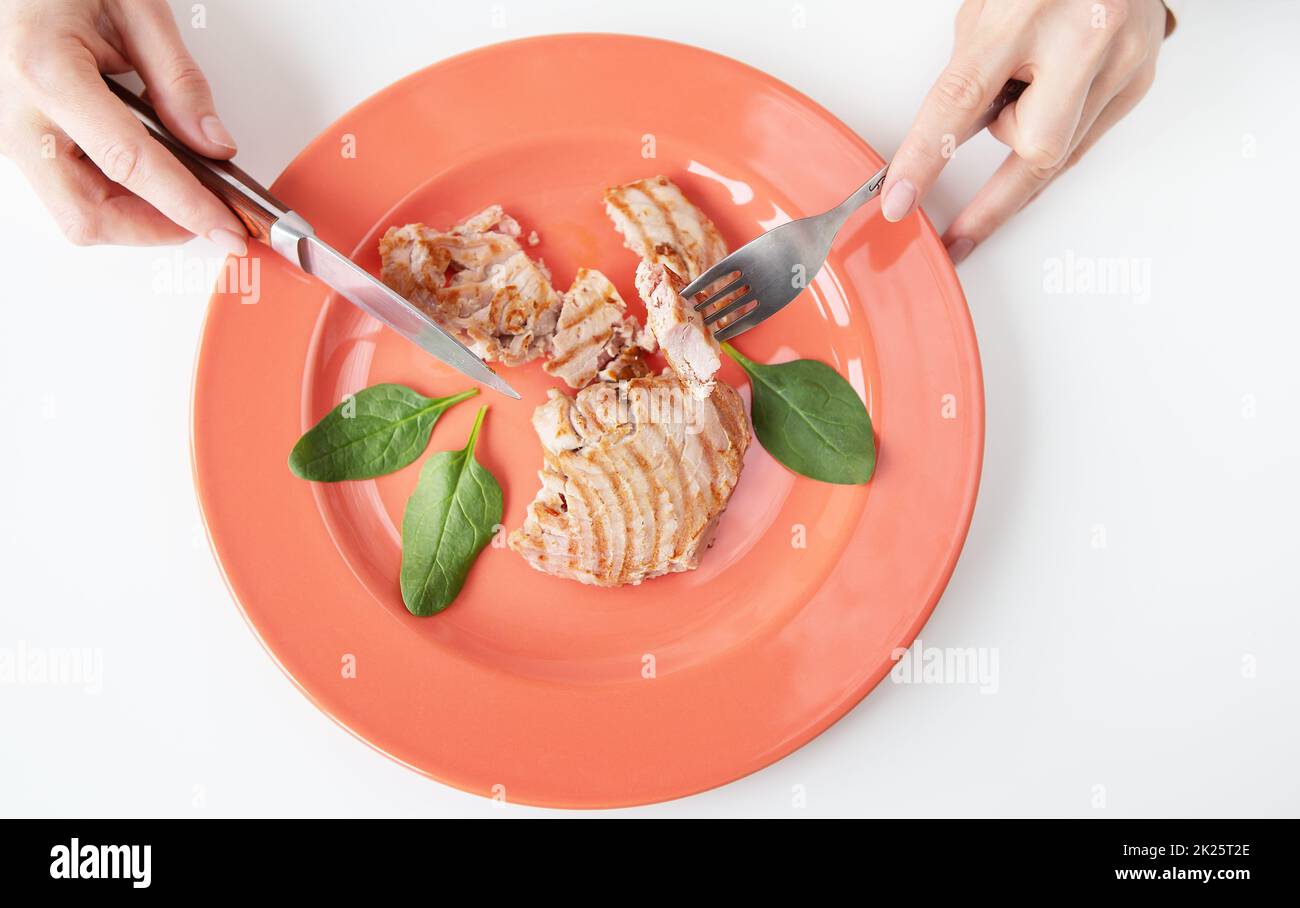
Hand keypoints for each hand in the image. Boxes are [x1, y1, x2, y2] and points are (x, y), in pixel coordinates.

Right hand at [0, 0, 246, 251]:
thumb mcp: (136, 8)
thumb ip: (178, 82)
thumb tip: (213, 146)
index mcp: (46, 72)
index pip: (130, 165)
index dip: (187, 206)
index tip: (227, 228)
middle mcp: (15, 113)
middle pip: (87, 217)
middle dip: (154, 228)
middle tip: (207, 215)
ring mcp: (7, 132)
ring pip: (73, 212)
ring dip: (134, 214)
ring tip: (179, 185)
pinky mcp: (13, 138)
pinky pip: (65, 188)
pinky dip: (112, 192)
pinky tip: (143, 167)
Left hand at [879, 0, 1169, 262]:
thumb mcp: (988, 8)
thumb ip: (969, 74)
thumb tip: (949, 140)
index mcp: (1027, 13)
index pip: (960, 101)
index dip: (925, 159)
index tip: (900, 200)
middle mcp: (1083, 36)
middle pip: (1033, 147)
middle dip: (994, 193)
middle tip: (961, 229)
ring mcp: (1121, 60)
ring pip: (1059, 152)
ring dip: (1025, 149)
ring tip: (1022, 97)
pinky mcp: (1138, 81)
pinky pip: (1083, 142)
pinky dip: (1054, 143)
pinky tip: (1044, 114)